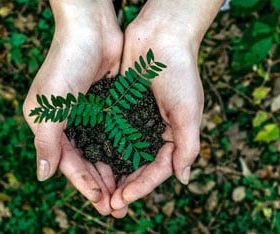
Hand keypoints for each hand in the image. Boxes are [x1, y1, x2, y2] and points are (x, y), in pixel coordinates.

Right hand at [22, 0, 124, 214]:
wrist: (91, 29)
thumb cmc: (66, 64)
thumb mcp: (50, 106)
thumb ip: (46, 142)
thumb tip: (43, 176)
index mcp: (49, 125)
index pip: (67, 163)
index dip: (84, 184)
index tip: (101, 202)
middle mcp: (68, 123)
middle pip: (86, 162)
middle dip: (101, 185)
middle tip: (117, 208)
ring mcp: (88, 116)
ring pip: (102, 152)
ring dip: (113, 173)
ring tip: (127, 194)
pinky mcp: (106, 107)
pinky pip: (114, 135)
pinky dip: (122, 152)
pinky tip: (133, 166)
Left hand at [110, 0, 222, 216]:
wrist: (161, 36)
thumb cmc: (180, 72)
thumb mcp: (189, 111)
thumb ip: (187, 146)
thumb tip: (183, 179)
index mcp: (173, 135)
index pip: (158, 169)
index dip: (142, 186)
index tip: (124, 198)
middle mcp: (154, 131)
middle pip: (138, 167)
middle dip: (125, 186)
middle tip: (109, 205)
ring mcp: (136, 121)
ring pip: (122, 154)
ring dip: (112, 173)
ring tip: (98, 191)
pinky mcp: (120, 108)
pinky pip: (110, 133)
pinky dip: (102, 148)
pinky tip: (90, 161)